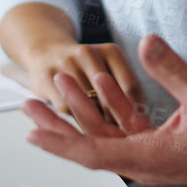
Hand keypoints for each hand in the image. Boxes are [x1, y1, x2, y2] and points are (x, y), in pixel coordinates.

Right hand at [23, 39, 144, 124]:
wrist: (47, 52)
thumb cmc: (86, 67)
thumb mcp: (110, 69)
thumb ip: (125, 90)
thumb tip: (139, 119)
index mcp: (111, 52)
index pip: (130, 87)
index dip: (134, 111)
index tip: (137, 127)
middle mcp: (89, 53)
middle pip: (107, 99)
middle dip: (113, 120)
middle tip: (117, 134)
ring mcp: (66, 64)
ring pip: (85, 106)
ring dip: (93, 121)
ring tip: (98, 128)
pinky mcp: (46, 77)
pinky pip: (65, 109)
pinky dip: (72, 117)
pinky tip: (77, 118)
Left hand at [24, 34, 186, 186]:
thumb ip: (172, 68)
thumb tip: (146, 42)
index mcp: (149, 157)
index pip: (93, 152)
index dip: (60, 140)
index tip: (32, 130)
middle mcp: (145, 162)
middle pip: (90, 145)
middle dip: (58, 125)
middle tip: (28, 104)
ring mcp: (154, 156)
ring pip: (107, 136)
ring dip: (84, 112)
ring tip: (60, 86)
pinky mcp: (164, 148)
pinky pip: (129, 130)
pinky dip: (114, 109)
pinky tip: (104, 85)